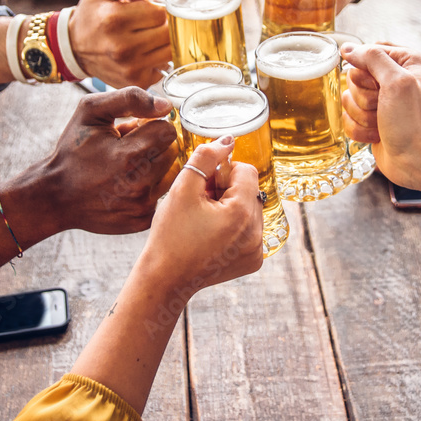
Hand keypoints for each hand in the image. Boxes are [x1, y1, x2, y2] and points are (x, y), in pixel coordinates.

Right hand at [41, 87, 178, 233]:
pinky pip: (163, 194)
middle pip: (172, 152)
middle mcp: (138, 184)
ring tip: (129, 167)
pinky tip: (129, 185)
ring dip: (156, 166)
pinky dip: (151, 187)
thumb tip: (165, 106)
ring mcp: (141, 205)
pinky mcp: (143, 220)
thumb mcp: (91, 111)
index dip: (151, 126)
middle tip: (129, 149)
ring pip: (172, 174)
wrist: (56, 196)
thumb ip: (130, 98)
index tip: (134, 132)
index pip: (168, 131)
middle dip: (154, 146)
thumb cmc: (73, 150)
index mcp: (127, 155)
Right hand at [69, 0, 170, 88]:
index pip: (161, 13)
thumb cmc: (92, 14)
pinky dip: (159, 59)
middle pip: (168, 33)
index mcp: (114, 19)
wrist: (75, 47)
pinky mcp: (136, 81)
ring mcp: (130, 68)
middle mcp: (122, 47)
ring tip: (148, 36)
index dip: (159, 8)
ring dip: (164, 42)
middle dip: (164, 25)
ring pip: (170, 51)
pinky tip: (145, 52)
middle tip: (150, 22)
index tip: (150, 8)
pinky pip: (164, 67)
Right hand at [144, 137, 263, 299]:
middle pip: (249, 190)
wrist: (164, 279)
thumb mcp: (183, 189)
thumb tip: (227, 141)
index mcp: (242, 213)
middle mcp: (257, 233)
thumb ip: (206, 157)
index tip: (203, 186)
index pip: (246, 170)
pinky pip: (249, 230)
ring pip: (250, 209)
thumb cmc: (169, 236)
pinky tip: (210, 235)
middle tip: (200, 203)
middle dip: (226, 190)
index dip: (222, 172)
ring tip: (204, 219)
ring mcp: (257, 250)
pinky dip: (233, 226)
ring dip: (230, 207)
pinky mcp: (252, 261)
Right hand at [340, 43, 420, 197]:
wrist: (419, 160)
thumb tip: (348, 49)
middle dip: (364, 99)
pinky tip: (378, 135)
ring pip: (348, 100)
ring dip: (362, 116)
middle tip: (383, 108)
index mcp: (405, 62)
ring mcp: (381, 102)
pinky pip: (348, 119)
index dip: (366, 74)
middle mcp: (393, 79)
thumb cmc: (414, 123)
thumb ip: (373, 58)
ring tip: (383, 124)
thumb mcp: (397, 82)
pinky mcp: (371, 121)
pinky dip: (360, 130)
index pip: (365, 55)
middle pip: (353, 79)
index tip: (379, 88)